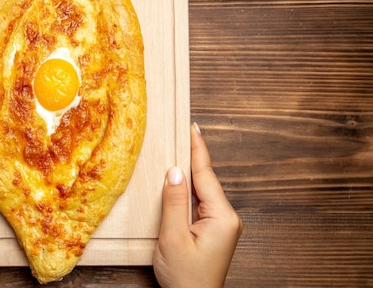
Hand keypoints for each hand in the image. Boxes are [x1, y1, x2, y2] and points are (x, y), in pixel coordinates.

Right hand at [153, 123, 242, 287]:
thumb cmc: (186, 279)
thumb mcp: (173, 238)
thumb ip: (174, 202)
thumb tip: (174, 171)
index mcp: (222, 217)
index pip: (206, 175)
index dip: (197, 149)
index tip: (193, 127)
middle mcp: (227, 218)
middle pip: (205, 180)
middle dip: (193, 157)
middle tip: (183, 133)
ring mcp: (222, 225)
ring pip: (202, 191)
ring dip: (189, 174)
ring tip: (179, 151)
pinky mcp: (214, 231)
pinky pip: (200, 203)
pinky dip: (189, 190)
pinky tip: (180, 182)